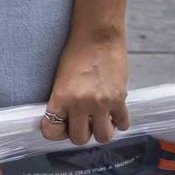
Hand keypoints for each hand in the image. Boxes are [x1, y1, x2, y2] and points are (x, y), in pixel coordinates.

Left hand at [41, 30, 128, 144]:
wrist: (98, 36)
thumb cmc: (75, 52)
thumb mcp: (60, 77)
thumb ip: (61, 99)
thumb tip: (65, 119)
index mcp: (61, 97)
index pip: (52, 130)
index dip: (54, 132)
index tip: (58, 127)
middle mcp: (81, 104)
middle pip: (79, 139)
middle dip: (78, 133)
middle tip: (80, 123)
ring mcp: (102, 103)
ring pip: (103, 137)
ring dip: (99, 131)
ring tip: (97, 120)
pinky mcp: (120, 99)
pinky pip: (122, 123)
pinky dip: (118, 122)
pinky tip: (113, 113)